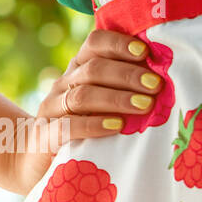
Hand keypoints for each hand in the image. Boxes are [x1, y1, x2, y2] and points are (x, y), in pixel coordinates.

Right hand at [4, 30, 164, 192]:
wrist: (36, 157)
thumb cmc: (84, 126)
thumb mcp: (103, 102)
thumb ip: (124, 88)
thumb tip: (166, 77)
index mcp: (78, 68)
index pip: (95, 44)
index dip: (119, 45)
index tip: (146, 53)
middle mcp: (63, 83)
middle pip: (94, 70)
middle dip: (128, 76)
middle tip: (156, 86)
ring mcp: (52, 108)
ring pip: (83, 95)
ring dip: (117, 99)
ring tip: (145, 106)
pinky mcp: (45, 135)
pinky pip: (69, 126)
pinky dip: (95, 125)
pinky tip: (117, 126)